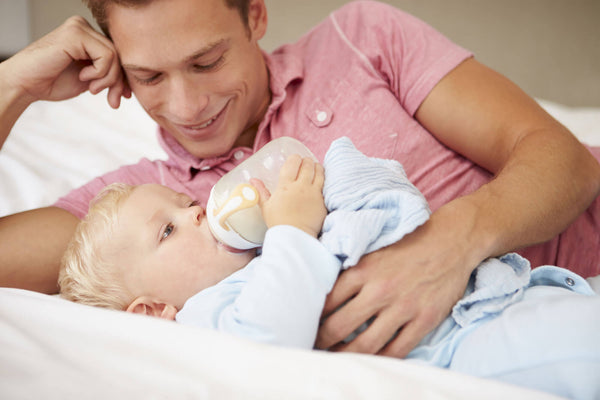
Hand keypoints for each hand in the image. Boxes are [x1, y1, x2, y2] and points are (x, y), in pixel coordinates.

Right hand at [2, 16, 128, 107]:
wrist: (26, 84)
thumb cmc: (53, 82)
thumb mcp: (90, 81)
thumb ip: (108, 77)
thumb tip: (131, 86)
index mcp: (87, 36)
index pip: (117, 55)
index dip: (123, 78)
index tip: (121, 98)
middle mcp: (83, 27)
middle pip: (119, 55)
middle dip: (118, 82)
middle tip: (112, 101)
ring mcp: (79, 27)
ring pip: (115, 56)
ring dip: (108, 79)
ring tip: (92, 89)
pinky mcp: (75, 33)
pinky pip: (106, 55)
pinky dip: (100, 72)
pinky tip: (83, 77)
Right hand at [254, 155, 325, 237]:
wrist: (295, 237)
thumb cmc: (279, 223)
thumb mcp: (266, 207)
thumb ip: (261, 191)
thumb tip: (253, 180)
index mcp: (285, 186)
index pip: (293, 163)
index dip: (295, 158)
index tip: (294, 160)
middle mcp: (301, 186)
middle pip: (307, 165)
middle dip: (306, 161)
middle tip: (305, 163)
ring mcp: (314, 193)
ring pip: (319, 171)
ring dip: (316, 167)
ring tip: (314, 168)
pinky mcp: (323, 201)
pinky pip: (325, 184)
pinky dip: (323, 179)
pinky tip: (320, 180)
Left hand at [316, 203, 476, 356]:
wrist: (451, 240)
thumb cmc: (408, 243)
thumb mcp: (373, 248)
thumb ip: (350, 268)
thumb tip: (322, 285)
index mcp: (363, 270)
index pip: (327, 301)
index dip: (312, 317)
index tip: (306, 323)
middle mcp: (380, 290)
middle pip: (340, 326)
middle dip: (323, 340)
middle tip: (315, 346)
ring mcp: (403, 307)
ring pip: (366, 344)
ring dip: (347, 354)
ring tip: (337, 357)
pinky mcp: (424, 319)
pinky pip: (398, 349)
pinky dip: (381, 358)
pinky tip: (371, 360)